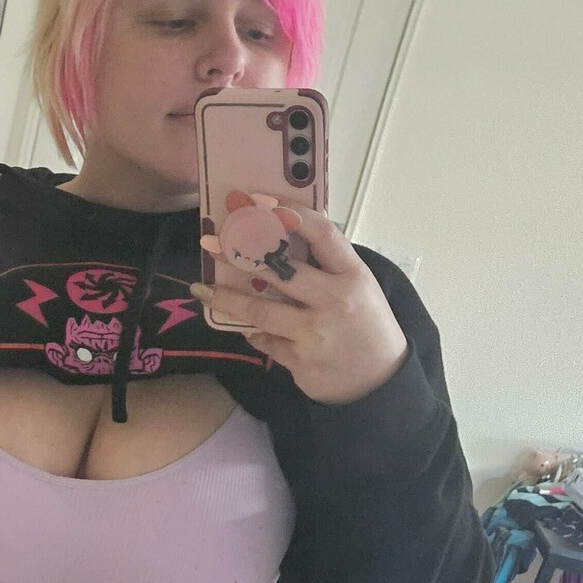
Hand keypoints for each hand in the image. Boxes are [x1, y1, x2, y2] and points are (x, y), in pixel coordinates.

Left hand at [192, 209, 408, 405]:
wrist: (379, 382)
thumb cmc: (367, 327)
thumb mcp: (360, 288)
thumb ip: (327, 267)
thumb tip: (280, 240)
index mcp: (353, 275)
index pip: (321, 232)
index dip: (289, 212)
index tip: (258, 200)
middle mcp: (334, 301)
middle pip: (280, 270)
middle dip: (241, 254)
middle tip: (211, 242)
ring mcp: (315, 333)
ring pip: (261, 310)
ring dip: (228, 299)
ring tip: (203, 290)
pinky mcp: (300, 361)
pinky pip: (266, 341)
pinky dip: (253, 333)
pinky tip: (243, 326)